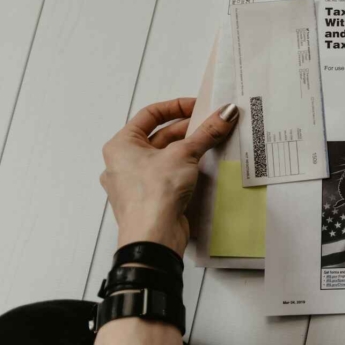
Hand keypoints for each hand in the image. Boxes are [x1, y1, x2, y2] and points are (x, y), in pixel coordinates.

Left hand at [100, 98, 238, 255]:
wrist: (152, 237)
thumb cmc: (152, 196)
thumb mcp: (184, 154)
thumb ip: (206, 133)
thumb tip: (224, 114)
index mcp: (120, 145)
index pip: (150, 115)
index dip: (176, 107)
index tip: (198, 106)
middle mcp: (124, 163)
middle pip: (160, 136)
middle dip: (188, 130)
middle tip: (212, 124)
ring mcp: (136, 183)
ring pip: (165, 157)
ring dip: (188, 149)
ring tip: (211, 143)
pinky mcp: (151, 199)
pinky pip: (169, 176)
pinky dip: (186, 168)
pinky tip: (203, 167)